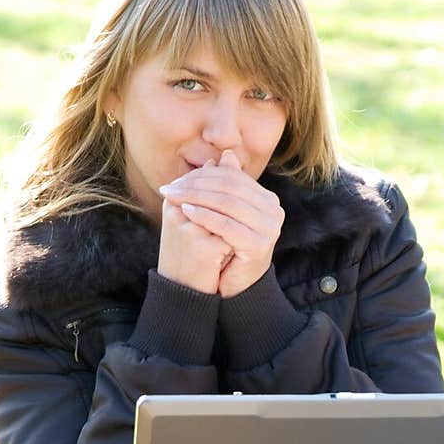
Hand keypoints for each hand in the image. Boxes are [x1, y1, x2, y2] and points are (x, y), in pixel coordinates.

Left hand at [159, 149, 284, 297]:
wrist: (238, 288)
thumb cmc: (229, 250)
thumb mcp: (226, 215)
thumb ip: (226, 187)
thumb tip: (225, 154)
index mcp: (268, 201)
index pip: (232, 178)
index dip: (202, 176)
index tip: (175, 181)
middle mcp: (274, 212)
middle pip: (229, 188)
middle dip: (195, 186)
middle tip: (169, 188)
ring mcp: (269, 228)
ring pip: (227, 204)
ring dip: (195, 197)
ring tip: (173, 198)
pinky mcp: (259, 245)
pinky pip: (225, 225)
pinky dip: (204, 215)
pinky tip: (186, 212)